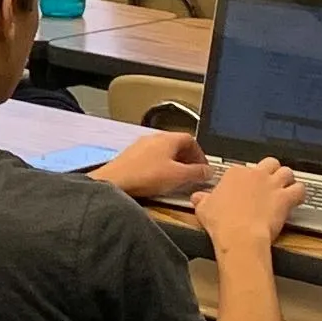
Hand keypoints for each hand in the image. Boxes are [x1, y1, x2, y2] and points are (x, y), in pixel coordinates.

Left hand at [96, 129, 212, 201]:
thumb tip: (207, 172)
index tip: (203, 168)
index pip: (191, 140)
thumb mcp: (178, 176)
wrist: (114, 182)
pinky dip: (159, 167)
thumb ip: (196, 173)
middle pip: (176, 145)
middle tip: (193, 173)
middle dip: (187, 159)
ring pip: (163, 152)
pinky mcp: (130, 158)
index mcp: (167, 138)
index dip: (200, 154)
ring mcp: (140, 147)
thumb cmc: (144, 176)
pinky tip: (158, 180)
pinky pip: (150, 159)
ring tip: (177, 178)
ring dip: (173, 164)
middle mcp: (153, 138)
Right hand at [195, 156, 299, 251]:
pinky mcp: (285, 198)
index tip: (246, 187)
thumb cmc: (222, 223)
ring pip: (287, 171)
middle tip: (269, 182)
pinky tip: (297, 198)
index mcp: (235, 173)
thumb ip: (202, 199)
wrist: (239, 236)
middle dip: (272, 171)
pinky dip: (300, 193)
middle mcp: (255, 175)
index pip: (244, 168)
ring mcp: (271, 185)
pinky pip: (300, 189)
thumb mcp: (204, 208)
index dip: (247, 178)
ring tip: (286, 188)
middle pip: (270, 163)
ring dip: (288, 179)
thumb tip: (197, 197)